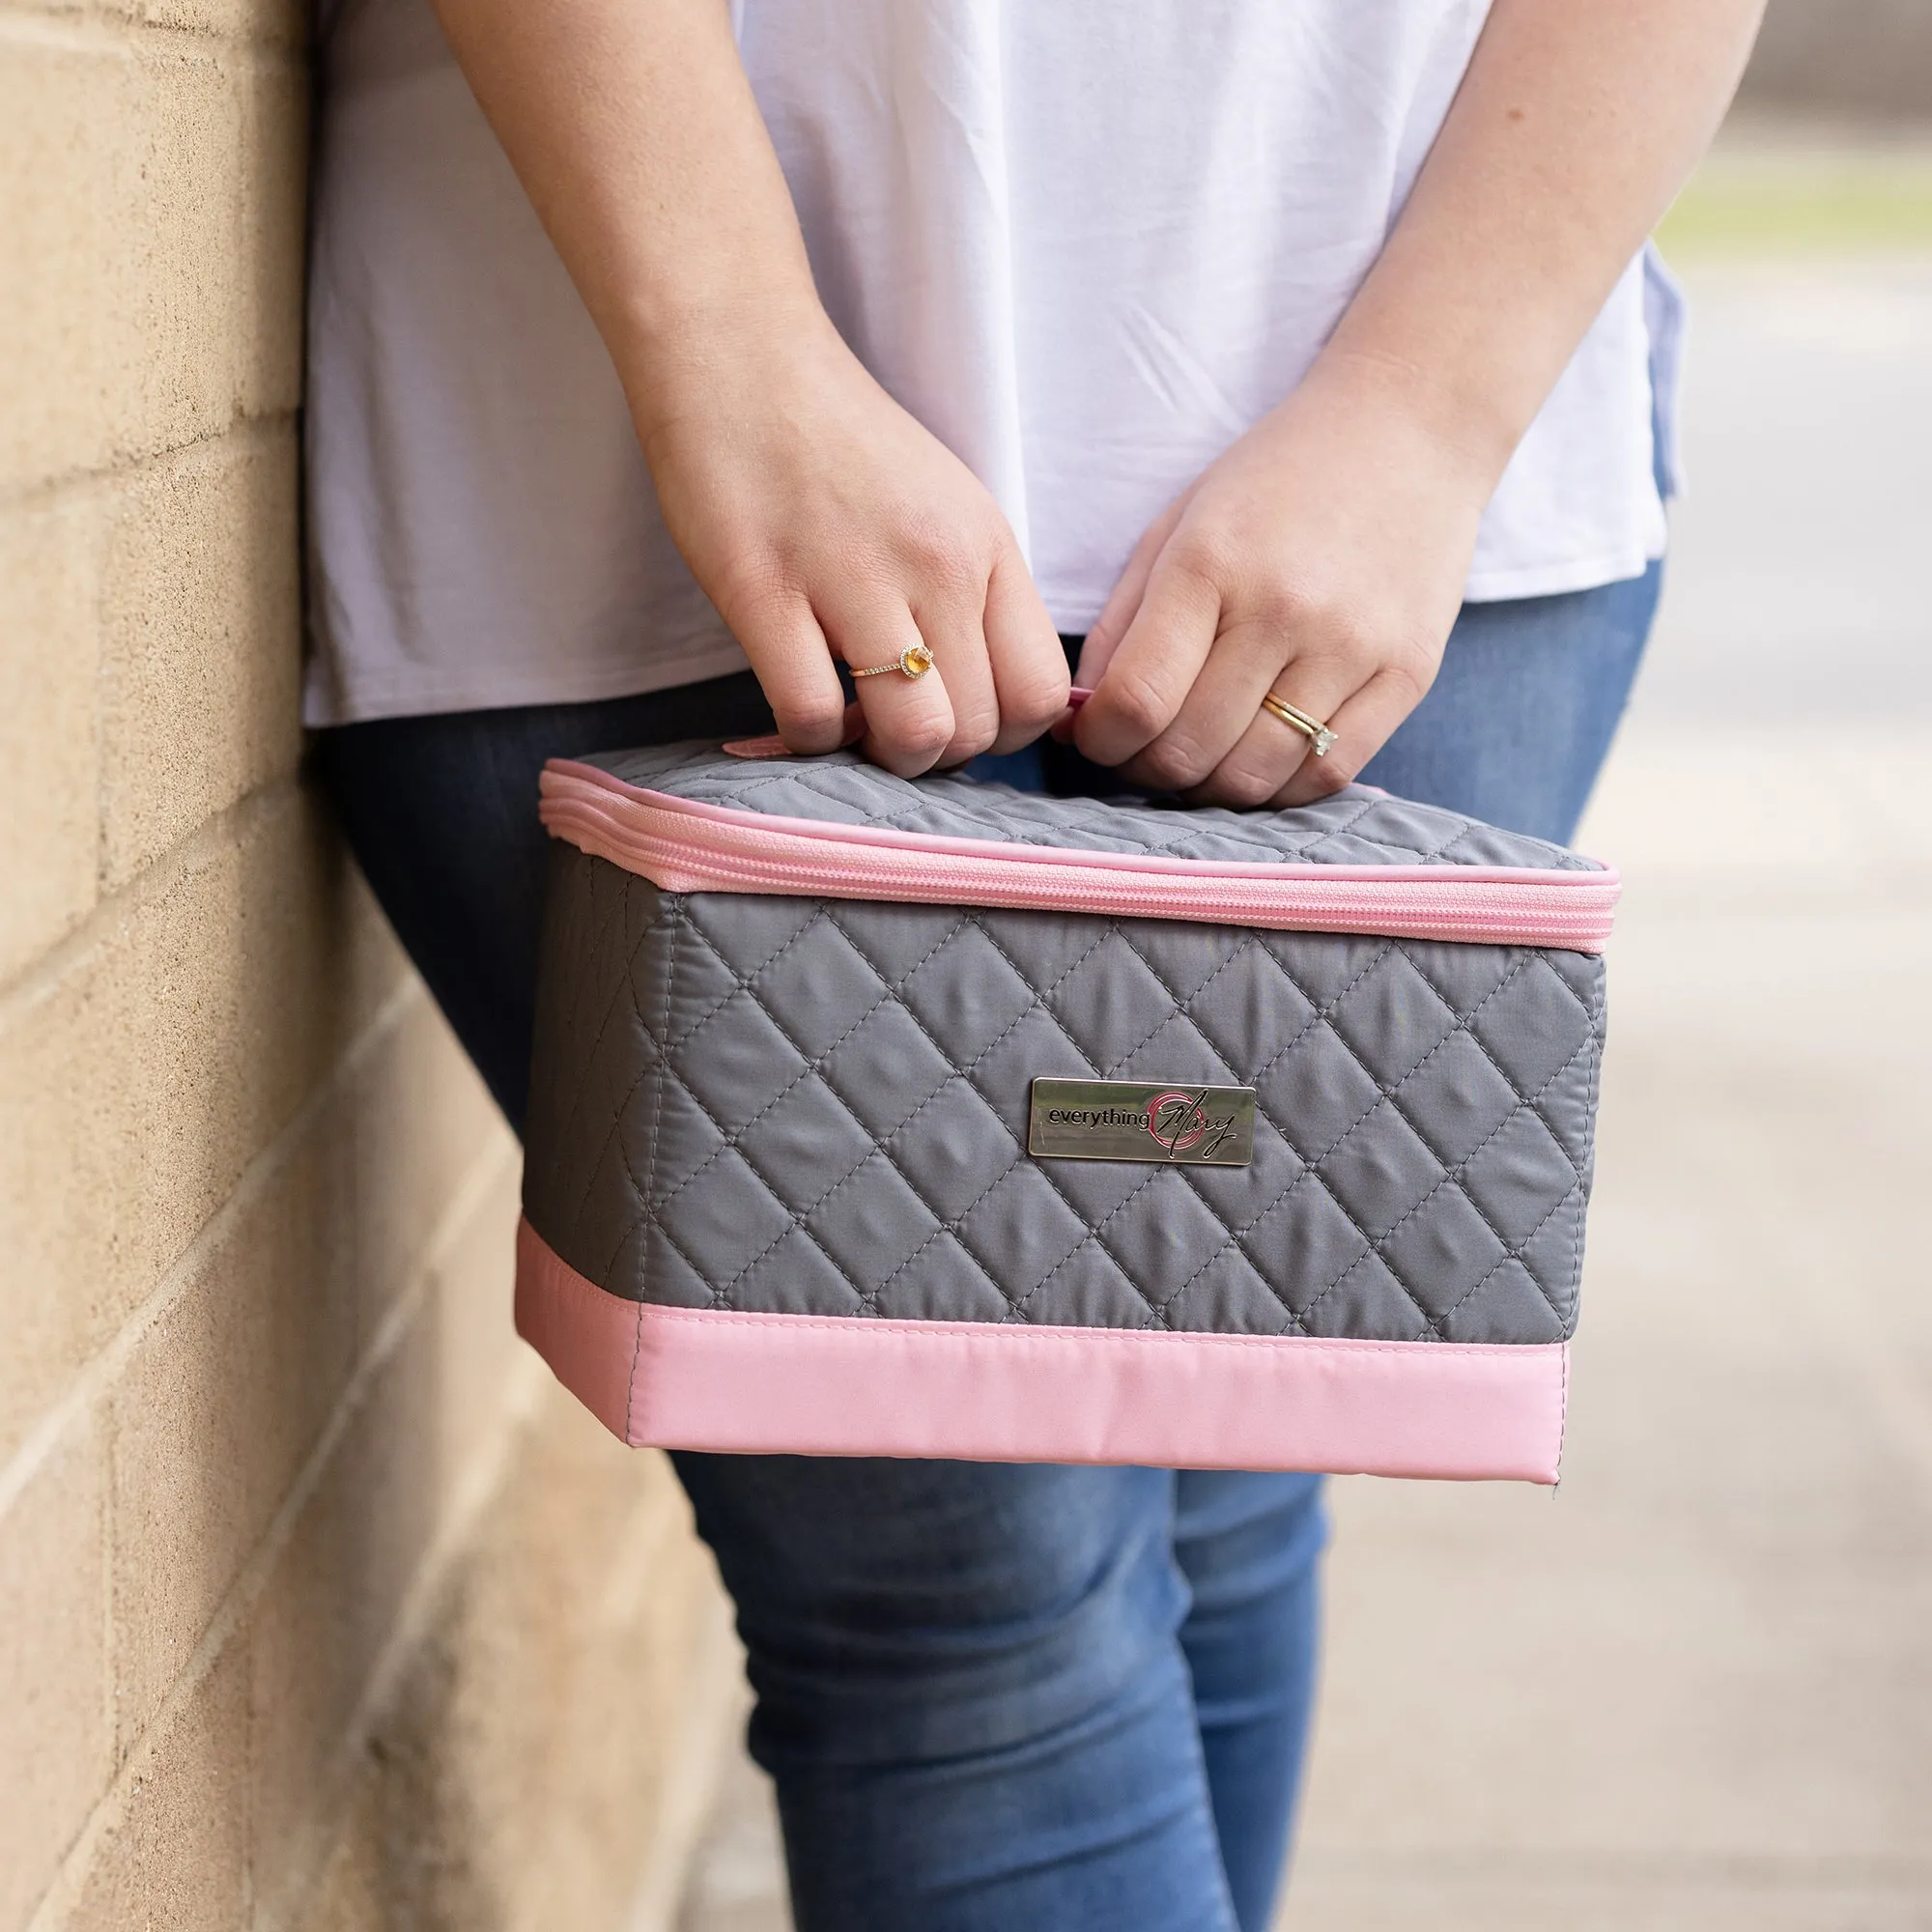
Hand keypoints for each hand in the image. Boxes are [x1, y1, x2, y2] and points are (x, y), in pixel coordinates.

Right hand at [636, 312, 1068, 775]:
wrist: (739, 358)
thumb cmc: (841, 445)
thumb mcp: (946, 508)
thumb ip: (976, 596)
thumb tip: (991, 703)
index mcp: (986, 546)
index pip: (1042, 693)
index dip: (1006, 732)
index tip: (960, 714)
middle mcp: (935, 564)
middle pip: (980, 730)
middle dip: (938, 753)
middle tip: (892, 722)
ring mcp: (851, 577)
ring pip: (913, 737)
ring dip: (881, 755)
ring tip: (851, 721)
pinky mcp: (763, 590)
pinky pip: (812, 716)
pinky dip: (807, 735)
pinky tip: (797, 697)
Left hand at [1071, 358, 1496, 806]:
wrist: (1409, 427)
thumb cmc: (1276, 479)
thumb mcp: (1178, 527)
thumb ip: (1122, 626)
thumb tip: (1082, 720)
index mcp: (1211, 563)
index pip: (1137, 701)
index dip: (1099, 741)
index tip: (1094, 737)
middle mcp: (1285, 609)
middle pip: (1189, 750)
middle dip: (1144, 769)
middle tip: (1140, 753)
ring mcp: (1352, 647)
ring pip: (1253, 777)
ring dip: (1207, 788)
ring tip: (1197, 758)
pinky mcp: (1407, 674)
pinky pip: (1325, 776)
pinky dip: (1276, 788)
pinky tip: (1256, 759)